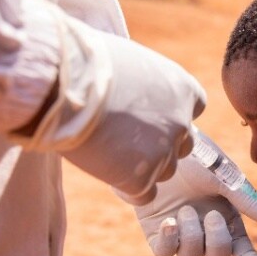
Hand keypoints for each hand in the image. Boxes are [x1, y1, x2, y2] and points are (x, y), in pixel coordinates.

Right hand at [61, 34, 205, 204]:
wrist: (62, 85)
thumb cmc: (85, 62)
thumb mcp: (129, 60)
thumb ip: (147, 81)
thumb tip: (139, 87)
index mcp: (182, 88)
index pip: (194, 108)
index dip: (171, 115)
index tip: (148, 116)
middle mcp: (180, 122)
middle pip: (181, 144)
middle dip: (158, 144)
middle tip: (125, 139)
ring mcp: (162, 153)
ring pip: (164, 172)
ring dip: (143, 168)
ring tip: (110, 153)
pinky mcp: (140, 178)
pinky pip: (145, 195)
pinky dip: (130, 190)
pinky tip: (110, 176)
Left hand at [133, 128, 256, 255]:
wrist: (161, 144)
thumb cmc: (198, 156)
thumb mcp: (226, 178)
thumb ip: (249, 202)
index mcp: (227, 216)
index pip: (240, 246)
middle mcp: (205, 228)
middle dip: (217, 241)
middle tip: (211, 215)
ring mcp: (181, 231)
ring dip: (191, 236)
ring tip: (184, 209)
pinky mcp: (157, 231)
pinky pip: (164, 252)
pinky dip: (169, 242)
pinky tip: (170, 223)